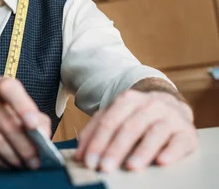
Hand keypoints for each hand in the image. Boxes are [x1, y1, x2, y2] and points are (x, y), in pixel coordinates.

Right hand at [0, 77, 50, 168]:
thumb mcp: (19, 108)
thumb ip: (37, 118)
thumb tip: (43, 135)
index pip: (10, 90)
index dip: (23, 107)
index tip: (34, 127)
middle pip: (6, 124)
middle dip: (25, 147)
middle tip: (35, 162)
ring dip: (13, 158)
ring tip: (23, 165)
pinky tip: (7, 164)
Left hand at [75, 90, 196, 171]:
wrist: (172, 106)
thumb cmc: (138, 116)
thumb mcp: (115, 117)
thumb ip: (95, 132)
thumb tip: (81, 153)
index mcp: (127, 99)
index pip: (109, 122)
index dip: (97, 142)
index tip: (89, 161)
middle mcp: (149, 105)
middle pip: (129, 128)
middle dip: (115, 149)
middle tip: (105, 167)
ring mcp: (169, 116)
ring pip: (154, 133)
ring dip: (142, 152)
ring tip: (131, 167)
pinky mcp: (186, 131)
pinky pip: (179, 141)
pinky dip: (171, 152)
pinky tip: (162, 161)